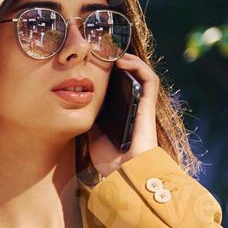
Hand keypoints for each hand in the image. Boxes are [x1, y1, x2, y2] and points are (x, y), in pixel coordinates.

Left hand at [85, 52, 161, 178]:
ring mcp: (142, 106)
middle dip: (118, 62)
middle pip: (130, 78)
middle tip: (101, 52)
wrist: (124, 175)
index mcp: (123, 114)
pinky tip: (122, 60)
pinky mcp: (148, 106)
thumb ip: (90, 119)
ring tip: (112, 53)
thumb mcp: (93, 136)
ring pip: (141, 74)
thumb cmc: (110, 161)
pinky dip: (138, 66)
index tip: (93, 62)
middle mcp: (134, 107)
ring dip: (129, 60)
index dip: (109, 73)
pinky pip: (149, 79)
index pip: (118, 87)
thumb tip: (78, 104)